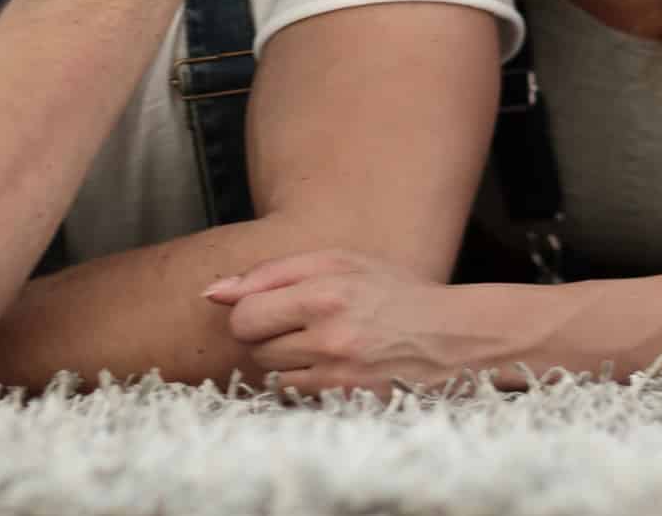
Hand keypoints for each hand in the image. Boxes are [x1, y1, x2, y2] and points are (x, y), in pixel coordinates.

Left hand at [203, 250, 498, 395]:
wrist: (450, 337)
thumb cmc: (392, 292)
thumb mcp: (339, 262)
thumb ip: (272, 273)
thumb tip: (211, 293)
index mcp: (325, 291)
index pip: (244, 314)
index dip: (251, 311)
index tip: (273, 308)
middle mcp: (329, 334)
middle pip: (254, 345)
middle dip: (268, 334)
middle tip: (301, 323)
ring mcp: (337, 373)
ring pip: (272, 371)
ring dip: (285, 358)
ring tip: (320, 342)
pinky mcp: (345, 399)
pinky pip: (295, 393)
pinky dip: (303, 380)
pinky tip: (330, 364)